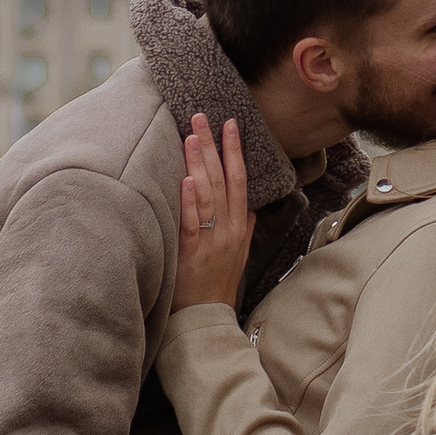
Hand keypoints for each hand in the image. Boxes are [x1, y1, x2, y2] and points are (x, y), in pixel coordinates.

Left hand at [175, 112, 253, 309]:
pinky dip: (190, 201)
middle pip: (223, 179)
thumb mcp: (239, 253)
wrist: (207, 318)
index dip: (235, 150)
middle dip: (213, 146)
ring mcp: (212, 240)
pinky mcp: (192, 253)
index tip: (230, 123)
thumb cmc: (218, 283)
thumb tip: (250, 205)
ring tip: (191, 137)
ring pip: (208, 195)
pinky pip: (193, 223)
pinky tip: (186, 180)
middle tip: (201, 117)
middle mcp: (229, 228)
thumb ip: (244, 226)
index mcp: (240, 225)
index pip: (239, 179)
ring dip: (200, 164)